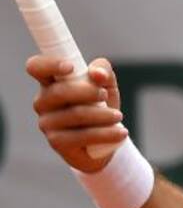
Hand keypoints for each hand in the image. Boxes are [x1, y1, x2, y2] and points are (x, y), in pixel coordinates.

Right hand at [26, 55, 125, 172]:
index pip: (36, 67)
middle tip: (105, 95)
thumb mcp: (106, 84)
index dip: (49, 64)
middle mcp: (43, 101)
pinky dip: (106, 133)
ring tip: (118, 116)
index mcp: (51, 82)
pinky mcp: (56, 142)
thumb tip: (97, 74)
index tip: (70, 67)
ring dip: (103, 114)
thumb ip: (103, 70)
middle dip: (88, 91)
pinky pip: (82, 136)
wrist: (106, 138)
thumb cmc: (101, 104)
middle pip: (60, 91)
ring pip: (75, 114)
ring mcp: (47, 123)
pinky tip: (120, 132)